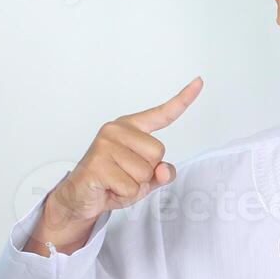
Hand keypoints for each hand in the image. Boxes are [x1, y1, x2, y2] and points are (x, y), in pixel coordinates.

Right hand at [25, 76, 202, 254]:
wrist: (80, 196)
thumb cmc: (113, 181)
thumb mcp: (145, 179)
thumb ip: (162, 173)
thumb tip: (165, 170)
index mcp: (131, 128)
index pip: (162, 114)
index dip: (183, 100)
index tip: (199, 82)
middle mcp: (116, 130)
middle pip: (158, 153)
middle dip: (146, 174)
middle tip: (124, 175)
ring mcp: (105, 145)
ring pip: (145, 173)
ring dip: (134, 186)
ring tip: (115, 181)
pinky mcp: (97, 164)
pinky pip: (131, 187)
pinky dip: (123, 195)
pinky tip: (108, 187)